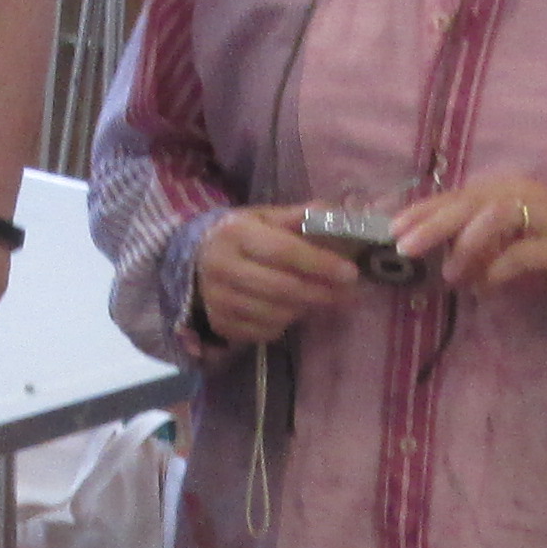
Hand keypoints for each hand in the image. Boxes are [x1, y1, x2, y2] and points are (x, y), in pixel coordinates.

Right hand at [192, 203, 365, 346]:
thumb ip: (299, 217)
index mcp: (236, 234)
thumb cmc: (241, 235)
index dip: (320, 264)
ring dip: (306, 309)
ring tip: (322, 299)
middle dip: (321, 293)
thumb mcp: (265, 217)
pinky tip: (293, 310)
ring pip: (275, 314)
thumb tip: (338, 215)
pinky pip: (264, 331)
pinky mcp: (219, 323)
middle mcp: (221, 267)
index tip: (350, 273)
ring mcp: (217, 299)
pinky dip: (285, 324)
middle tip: (348, 294)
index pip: (284, 252)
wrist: (196, 259)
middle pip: (282, 288)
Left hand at [394, 175, 546, 322]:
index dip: (423, 211)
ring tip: (451, 275)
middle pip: (473, 202)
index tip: (393, 231)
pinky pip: (529, 252)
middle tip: (406, 248)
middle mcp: (526, 195)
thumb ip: (464, 241)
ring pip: (501, 216)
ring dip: (469, 245)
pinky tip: (486, 286)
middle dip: (436, 224)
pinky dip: (502, 267)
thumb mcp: (496, 244)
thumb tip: (417, 247)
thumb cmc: (539, 252)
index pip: (457, 196)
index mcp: (504, 190)